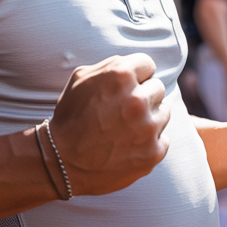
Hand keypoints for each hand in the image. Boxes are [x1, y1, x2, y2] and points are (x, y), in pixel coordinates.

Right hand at [50, 53, 169, 195]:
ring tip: (126, 128)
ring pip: (164, 113)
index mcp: (120, 75)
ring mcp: (147, 128)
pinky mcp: (152, 153)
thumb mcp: (80, 79)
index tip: (127, 87)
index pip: (148, 64)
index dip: (136, 75)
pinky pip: (163, 139)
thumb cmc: (70, 117)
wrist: (61, 162)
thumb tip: (135, 66)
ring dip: (149, 118)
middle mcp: (137, 99)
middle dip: (143, 96)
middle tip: (123, 110)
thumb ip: (111, 66)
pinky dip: (149, 143)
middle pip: (158, 88)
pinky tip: (129, 145)